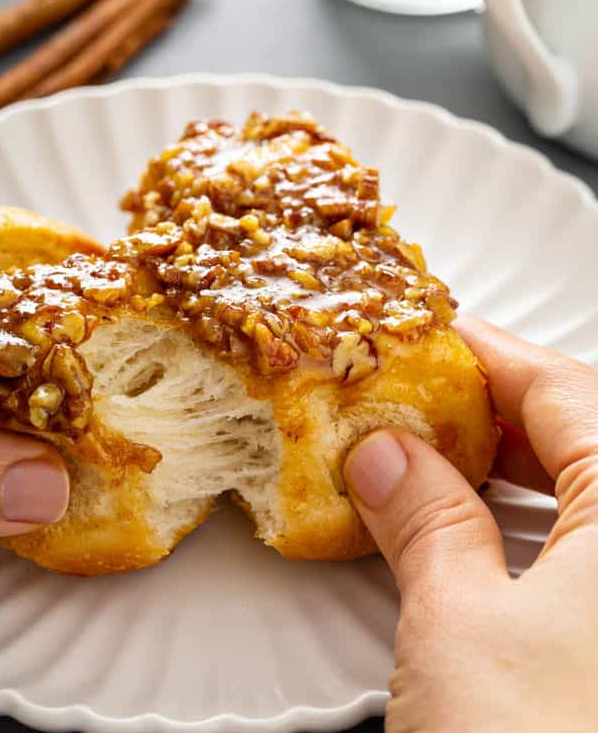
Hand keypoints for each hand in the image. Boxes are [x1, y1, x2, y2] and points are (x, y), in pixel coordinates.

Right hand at [344, 315, 597, 732]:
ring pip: (594, 492)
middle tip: (411, 400)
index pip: (560, 385)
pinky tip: (490, 537)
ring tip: (437, 461)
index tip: (423, 334)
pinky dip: (544, 529)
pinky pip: (596, 550)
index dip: (480, 354)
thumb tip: (387, 455)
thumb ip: (424, 519)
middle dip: (490, 413)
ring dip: (515, 471)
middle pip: (583, 432)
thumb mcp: (461, 629)